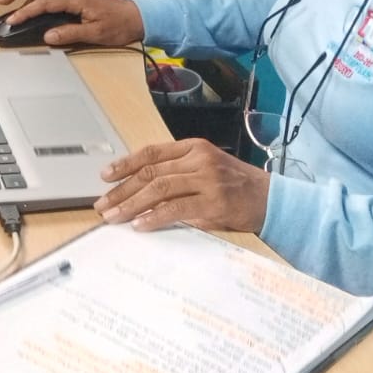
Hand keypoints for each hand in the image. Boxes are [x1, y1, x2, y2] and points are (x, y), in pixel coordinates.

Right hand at [0, 0, 144, 46]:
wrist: (136, 17)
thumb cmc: (118, 26)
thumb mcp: (94, 34)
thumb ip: (70, 34)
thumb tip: (47, 36)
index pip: (43, 4)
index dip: (25, 12)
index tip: (11, 21)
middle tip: (2, 1)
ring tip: (11, 2)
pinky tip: (32, 5)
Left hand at [95, 139, 269, 233]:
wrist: (270, 199)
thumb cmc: (234, 185)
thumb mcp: (205, 168)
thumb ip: (177, 172)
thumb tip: (139, 188)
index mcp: (194, 147)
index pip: (151, 152)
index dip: (125, 163)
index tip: (105, 176)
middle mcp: (199, 159)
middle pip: (151, 172)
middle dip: (122, 189)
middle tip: (103, 204)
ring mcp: (207, 180)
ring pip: (159, 189)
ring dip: (132, 205)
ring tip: (114, 216)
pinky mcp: (213, 203)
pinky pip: (176, 209)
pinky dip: (155, 217)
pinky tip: (140, 225)